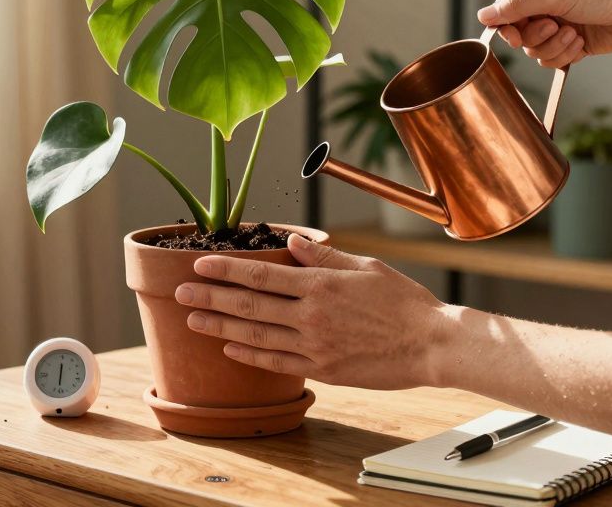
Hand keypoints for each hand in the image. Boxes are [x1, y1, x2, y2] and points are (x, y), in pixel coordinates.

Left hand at [173, 234, 448, 389]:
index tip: (198, 263)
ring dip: (220, 326)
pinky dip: (250, 355)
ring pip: (256, 335)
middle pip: (249, 304)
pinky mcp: (323, 369)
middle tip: (179, 292)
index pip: (261, 273)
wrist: (431, 344)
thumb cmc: (403, 301)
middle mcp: (311, 315)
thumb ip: (323, 256)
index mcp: (320, 284)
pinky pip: (277, 362)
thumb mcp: (365, 267)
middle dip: (209, 296)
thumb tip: (289, 243)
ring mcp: (315, 345)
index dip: (226, 268)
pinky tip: (229, 348)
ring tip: (192, 320)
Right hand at [478, 0, 611, 67]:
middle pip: (518, 34)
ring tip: (574, 34)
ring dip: (553, 47)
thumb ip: (517, 6)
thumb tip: (482, 15)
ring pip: (534, 50)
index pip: (504, 10)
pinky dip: (565, 54)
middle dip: (536, 36)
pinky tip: (581, 43)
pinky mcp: (572, 43)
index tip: (515, 37)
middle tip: (555, 26)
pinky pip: (552, 59)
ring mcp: (558, 25)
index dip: (506, 27)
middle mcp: (544, 5)